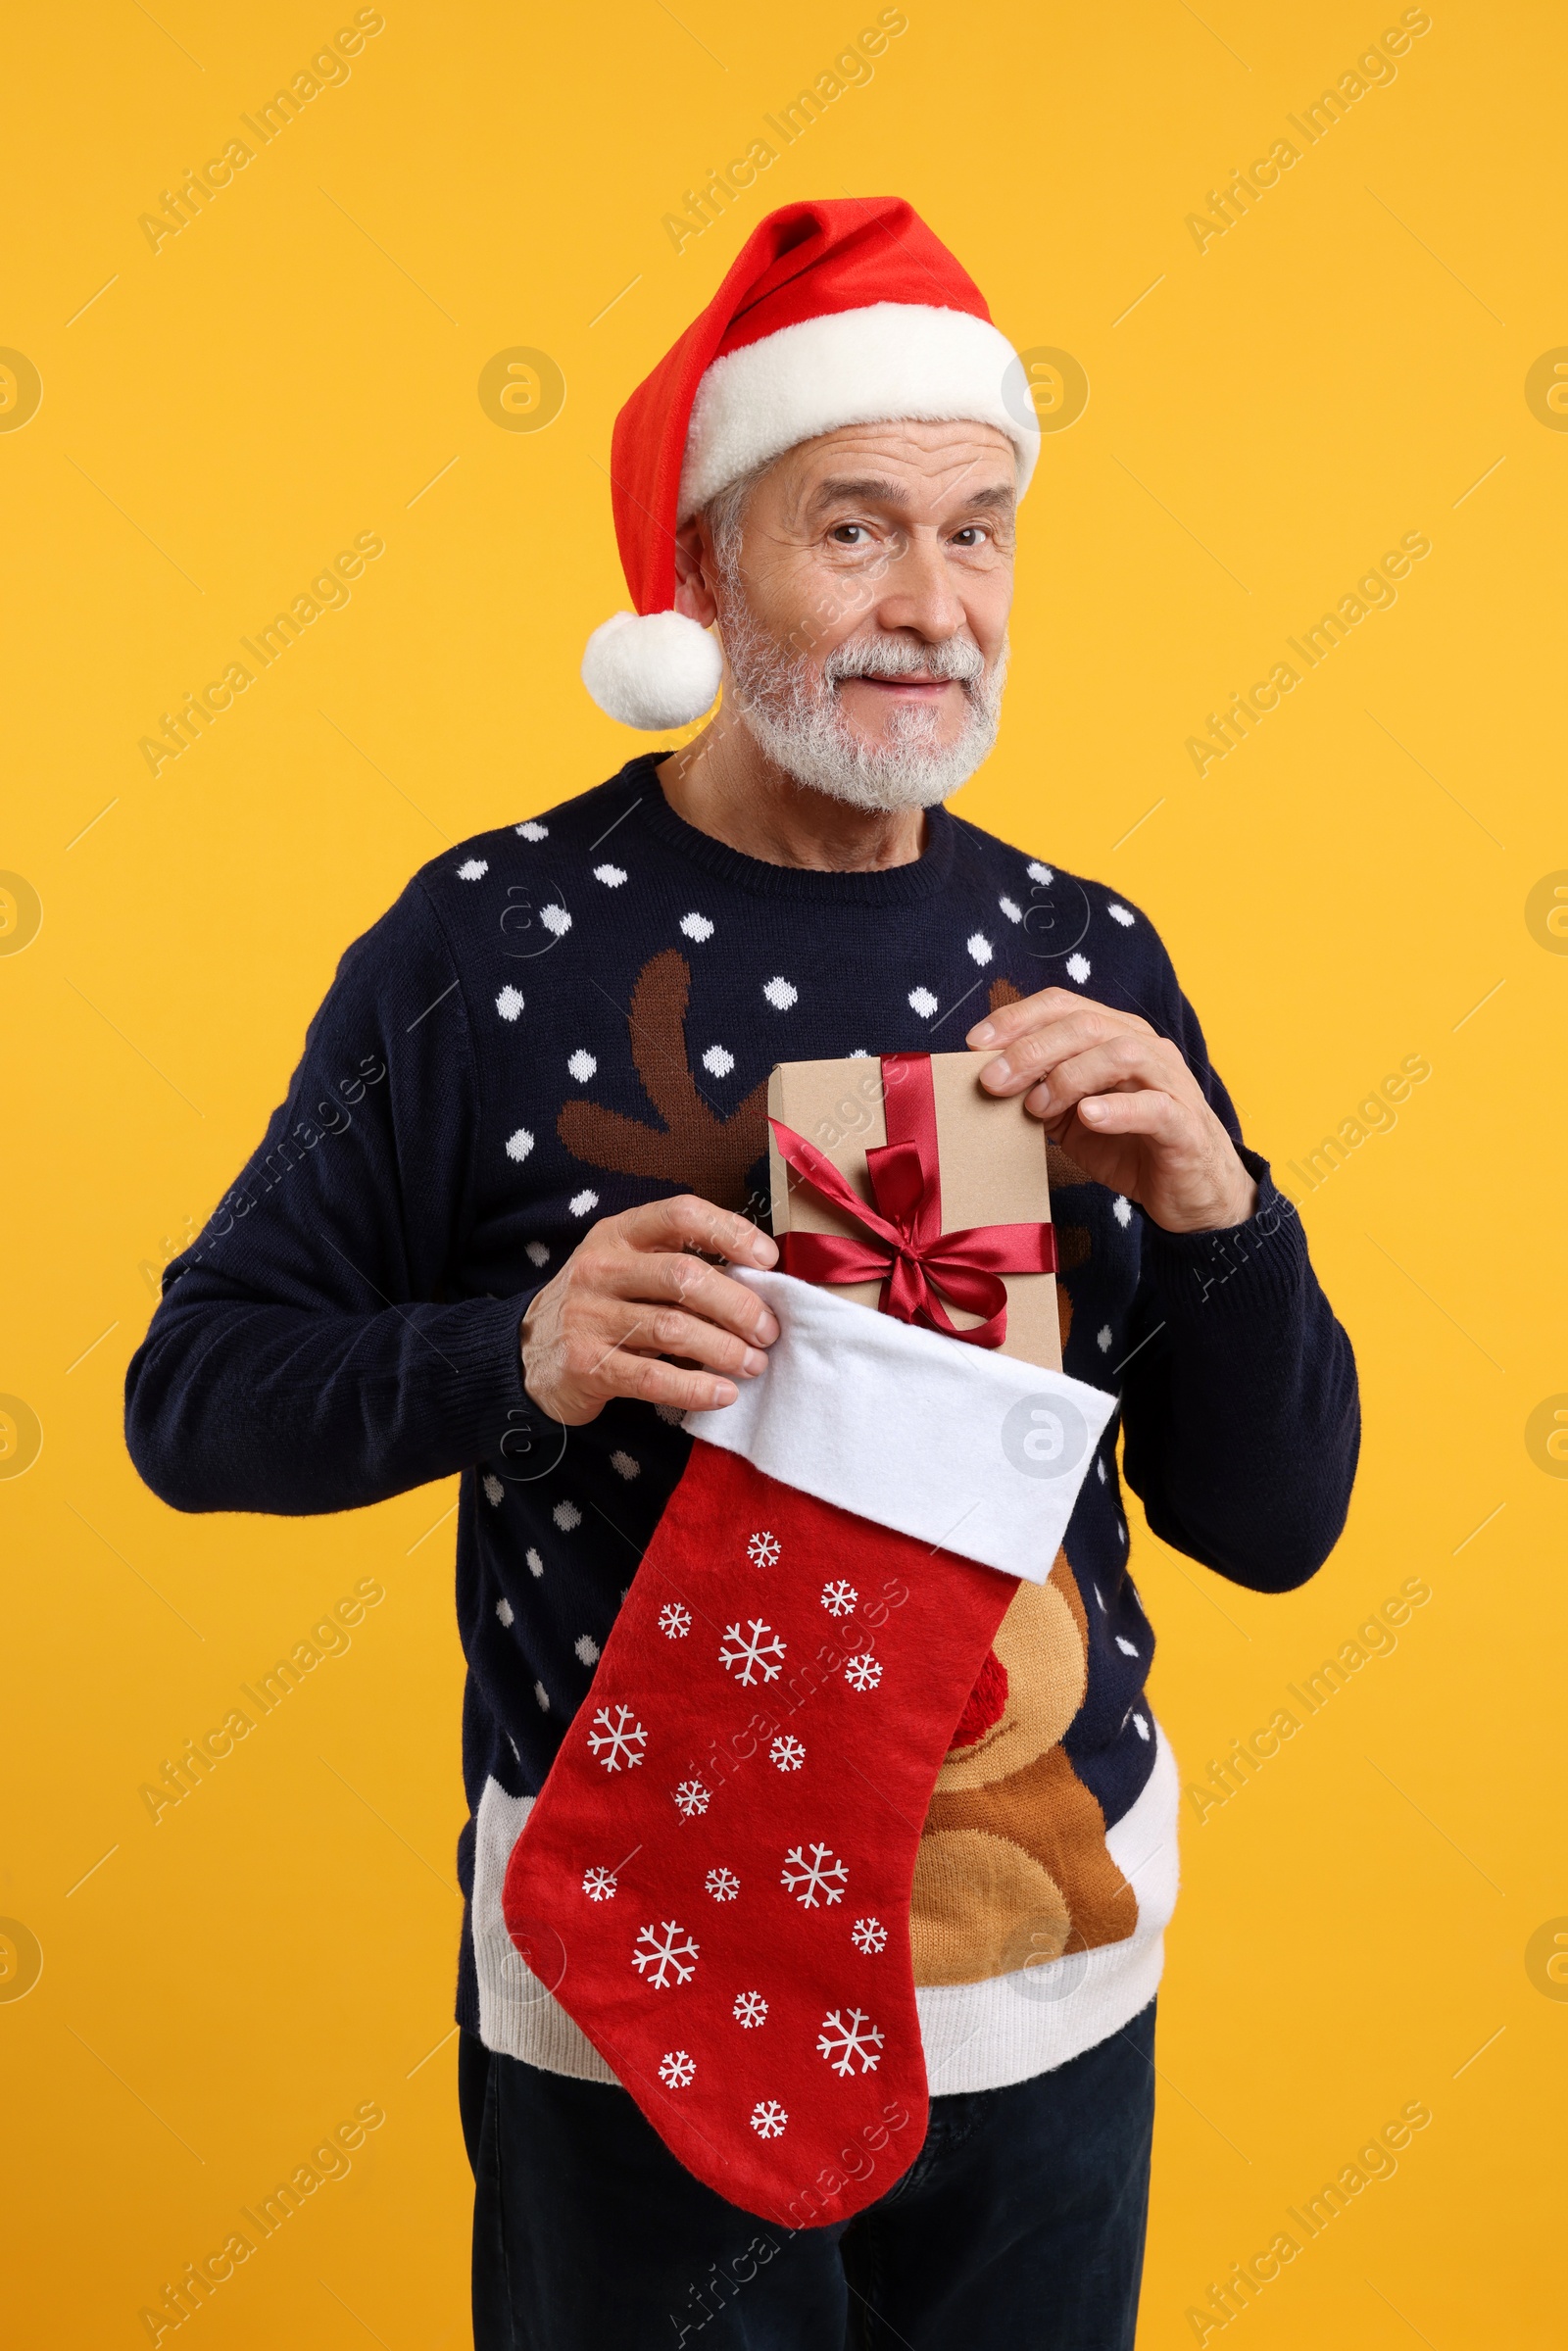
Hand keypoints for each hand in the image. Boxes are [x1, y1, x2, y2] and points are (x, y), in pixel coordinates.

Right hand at [520, 1196, 779, 1425]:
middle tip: (768, 1330)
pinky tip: (723, 1393)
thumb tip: (757, 1282)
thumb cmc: (600, 1306)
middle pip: (684, 1276)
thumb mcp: (627, 1269)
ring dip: (725, 1349)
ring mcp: (589, 1317)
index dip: (731, 1232)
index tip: (767, 1261)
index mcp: (619, 1234)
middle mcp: (601, 1268)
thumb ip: (679, 1267)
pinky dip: (696, 1387)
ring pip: (673, 1328)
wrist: (526, 1353)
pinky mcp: (585, 1365)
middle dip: (739, 1305)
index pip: (681, 1214)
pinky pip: (652, 1378)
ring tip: (753, 1364)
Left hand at [967, 989, 1256, 1233]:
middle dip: (1031, 1049)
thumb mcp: (1070, 1115)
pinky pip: (1152, 1106)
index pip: (1064, 1005)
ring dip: (1068, 1076)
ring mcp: (1169, 1081)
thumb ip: (1038, 1091)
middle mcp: (1144, 1047)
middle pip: (1085, 1025)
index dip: (1017, 1018)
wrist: (1187, 1191)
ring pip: (1120, 1053)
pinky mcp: (1183, 1123)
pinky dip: (1117, 1108)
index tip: (974, 1044)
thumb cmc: (1127, 1145)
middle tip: (992, 1082)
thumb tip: (987, 1079)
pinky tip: (1088, 1116)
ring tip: (1037, 1108)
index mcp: (1114, 1035)